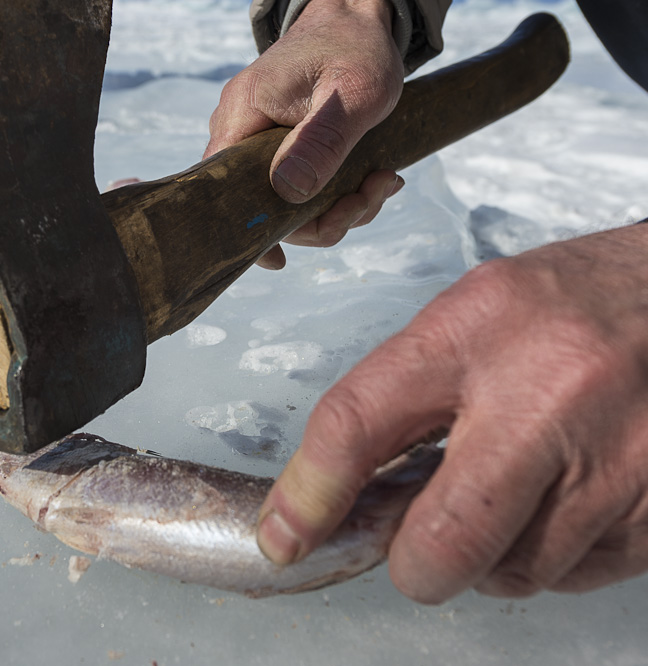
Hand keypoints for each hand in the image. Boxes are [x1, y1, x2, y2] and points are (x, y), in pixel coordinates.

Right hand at [205, 0, 404, 268]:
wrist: (358, 19)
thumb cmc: (357, 49)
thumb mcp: (353, 94)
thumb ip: (321, 142)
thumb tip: (288, 193)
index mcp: (243, 115)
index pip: (224, 190)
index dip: (250, 232)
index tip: (281, 259)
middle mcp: (240, 130)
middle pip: (262, 206)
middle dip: (320, 218)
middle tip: (369, 195)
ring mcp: (259, 139)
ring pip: (286, 202)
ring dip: (339, 207)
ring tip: (380, 181)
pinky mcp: (279, 146)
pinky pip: (299, 187)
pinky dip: (337, 194)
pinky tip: (372, 177)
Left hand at [256, 223, 647, 602]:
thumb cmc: (571, 305)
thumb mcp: (471, 315)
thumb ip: (404, 392)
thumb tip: (339, 492)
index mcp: (477, 330)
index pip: (358, 423)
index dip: (308, 495)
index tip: (283, 535)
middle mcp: (550, 395)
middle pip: (441, 542)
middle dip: (416, 560)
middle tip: (422, 536)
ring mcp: (618, 460)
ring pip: (510, 574)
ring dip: (491, 555)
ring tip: (513, 490)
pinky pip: (573, 577)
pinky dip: (550, 556)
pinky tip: (561, 499)